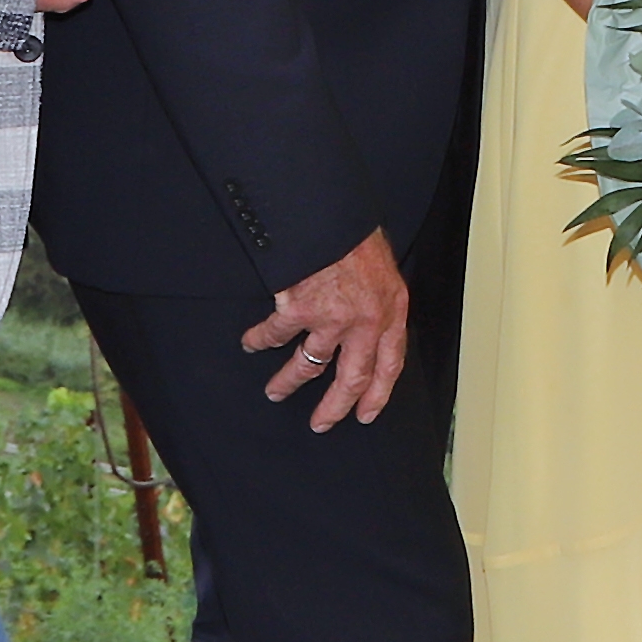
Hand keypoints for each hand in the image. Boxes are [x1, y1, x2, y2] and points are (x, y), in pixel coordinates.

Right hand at [242, 227, 410, 429]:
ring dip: (288, 382)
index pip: (389, 366)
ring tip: (276, 393)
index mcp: (390, 313)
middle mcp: (365, 323)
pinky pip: (274, 335)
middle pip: (351, 379)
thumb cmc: (358, 241)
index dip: (377, 395)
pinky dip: (259, 340)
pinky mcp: (299, 310)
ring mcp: (331, 320)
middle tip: (321, 424)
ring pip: (308, 365)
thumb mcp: (386, 276)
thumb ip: (380, 308)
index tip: (365, 415)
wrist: (334, 217)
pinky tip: (251, 344)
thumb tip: (371, 335)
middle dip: (334, 407)